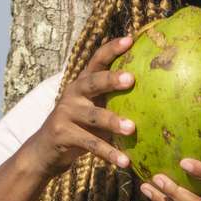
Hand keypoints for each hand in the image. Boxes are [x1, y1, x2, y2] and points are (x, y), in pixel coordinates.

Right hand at [24, 36, 137, 177]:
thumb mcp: (93, 109)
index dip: (112, 49)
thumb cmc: (80, 126)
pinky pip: (90, 143)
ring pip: (92, 115)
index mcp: (82, 83)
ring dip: (113, 121)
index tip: (131, 39)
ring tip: (132, 128)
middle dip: (110, 79)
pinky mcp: (62, 134)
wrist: (44, 150)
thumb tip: (155, 95)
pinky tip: (125, 161)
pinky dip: (108, 153)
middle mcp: (72, 94)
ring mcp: (65, 113)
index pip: (97, 60)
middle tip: (131, 78)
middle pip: (92, 82)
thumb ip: (113, 100)